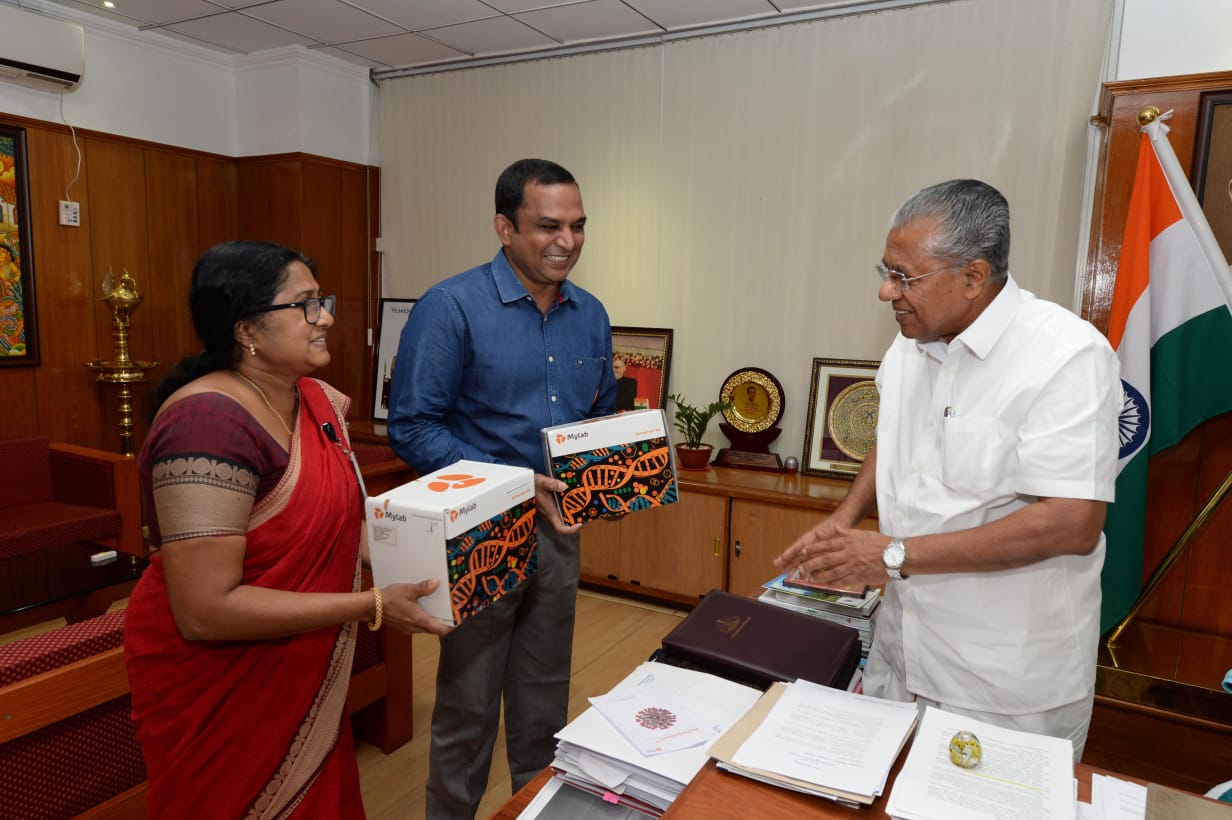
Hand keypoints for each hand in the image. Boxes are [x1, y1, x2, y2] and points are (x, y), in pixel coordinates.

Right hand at [381, 579, 452, 635]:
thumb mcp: (408, 590)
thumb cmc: (389, 599)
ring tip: (440, 613)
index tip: (458, 626)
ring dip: (432, 622)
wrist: (371, 607)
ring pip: (425, 628)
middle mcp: (414, 628)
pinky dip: (423, 621)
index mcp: (418, 619)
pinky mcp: (403, 627)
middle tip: (452, 617)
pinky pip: (417, 627)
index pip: (439, 629)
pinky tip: (423, 612)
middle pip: (433, 629)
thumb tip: (436, 582)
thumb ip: (423, 587)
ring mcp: (408, 629)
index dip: (450, 629)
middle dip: (442, 624)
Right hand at [534, 473, 583, 535]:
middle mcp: (549, 515)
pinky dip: (567, 513)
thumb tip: (563, 486)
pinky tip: (573, 505)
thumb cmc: (532, 484)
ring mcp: (548, 513)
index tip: (581, 524)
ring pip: (561, 521)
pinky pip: (559, 515)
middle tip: (587, 516)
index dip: (571, 530)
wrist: (523, 484)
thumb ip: (552, 484)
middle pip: (564, 527)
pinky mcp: (548, 510)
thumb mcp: (542, 481)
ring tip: (583, 511)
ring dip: (572, 518)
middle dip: (575, 524)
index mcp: (549, 512)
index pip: (560, 529)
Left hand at [775, 523, 889, 588]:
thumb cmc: (881, 543)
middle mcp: (848, 553)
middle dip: (810, 564)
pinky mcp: (859, 576)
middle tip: (800, 568)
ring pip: (831, 572)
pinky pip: (842, 581)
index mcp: (848, 541)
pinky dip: (833, 584)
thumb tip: (833, 528)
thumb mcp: (862, 533)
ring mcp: (853, 566)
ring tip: (809, 579)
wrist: (897, 555)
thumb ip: (846, 533)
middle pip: (824, 559)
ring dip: (818, 576)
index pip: (825, 545)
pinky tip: (826, 585)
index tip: (802, 552)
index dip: (812, 549)